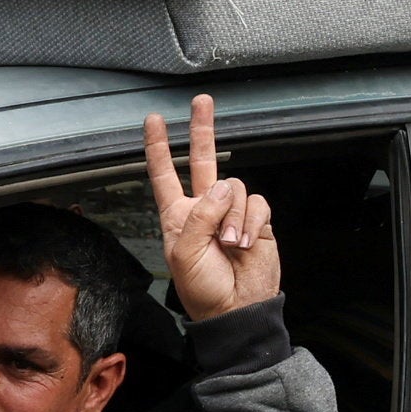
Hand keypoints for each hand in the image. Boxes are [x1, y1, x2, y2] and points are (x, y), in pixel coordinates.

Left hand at [143, 92, 277, 322]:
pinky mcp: (256, 219)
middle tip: (201, 102)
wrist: (236, 309)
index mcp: (178, 215)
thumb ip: (200, 215)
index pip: (164, 174)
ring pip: (233, 187)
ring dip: (232, 217)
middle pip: (202, 159)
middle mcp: (203, 207)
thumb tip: (221, 186)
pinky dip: (251, 222)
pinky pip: (256, 203)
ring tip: (231, 244)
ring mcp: (230, 212)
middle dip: (201, 130)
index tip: (154, 120)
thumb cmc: (203, 288)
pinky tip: (246, 243)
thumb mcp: (186, 253)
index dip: (158, 147)